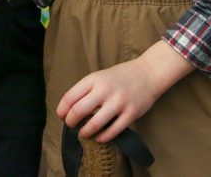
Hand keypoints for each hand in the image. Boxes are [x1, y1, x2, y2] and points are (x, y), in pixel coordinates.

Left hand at [57, 41, 194, 142]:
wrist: (148, 73)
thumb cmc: (120, 76)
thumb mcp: (100, 76)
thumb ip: (87, 90)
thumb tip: (70, 110)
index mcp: (94, 79)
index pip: (70, 97)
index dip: (62, 110)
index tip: (62, 116)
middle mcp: (105, 90)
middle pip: (79, 111)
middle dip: (71, 122)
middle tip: (72, 125)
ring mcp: (119, 102)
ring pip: (95, 123)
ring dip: (85, 132)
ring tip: (83, 133)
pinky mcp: (131, 114)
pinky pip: (113, 131)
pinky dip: (102, 137)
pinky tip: (99, 137)